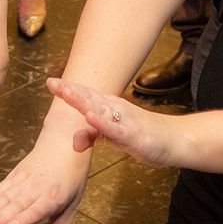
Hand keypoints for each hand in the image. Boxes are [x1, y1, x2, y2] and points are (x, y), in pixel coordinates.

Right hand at [0, 131, 89, 223]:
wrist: (65, 143)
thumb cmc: (72, 175)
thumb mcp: (73, 203)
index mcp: (53, 197)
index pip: (36, 210)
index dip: (22, 219)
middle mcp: (37, 188)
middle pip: (16, 205)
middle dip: (0, 218)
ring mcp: (24, 180)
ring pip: (5, 196)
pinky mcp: (15, 174)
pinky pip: (1, 187)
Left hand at [49, 76, 181, 166]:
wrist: (172, 140)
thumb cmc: (140, 135)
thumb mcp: (112, 136)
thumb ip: (92, 136)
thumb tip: (74, 142)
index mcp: (109, 107)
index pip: (86, 95)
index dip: (69, 89)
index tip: (51, 82)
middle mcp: (116, 109)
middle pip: (91, 98)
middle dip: (71, 90)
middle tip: (52, 83)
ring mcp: (125, 120)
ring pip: (101, 109)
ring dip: (83, 101)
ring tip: (67, 94)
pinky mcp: (133, 135)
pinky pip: (116, 128)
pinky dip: (102, 123)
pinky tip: (91, 117)